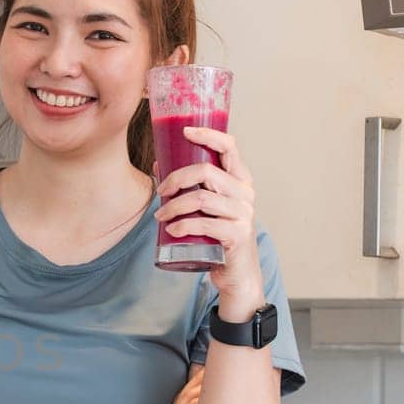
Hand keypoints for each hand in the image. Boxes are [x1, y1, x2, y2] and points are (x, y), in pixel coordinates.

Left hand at [154, 127, 265, 319]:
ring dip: (174, 206)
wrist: (236, 272)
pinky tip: (172, 230)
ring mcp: (243, 214)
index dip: (208, 135)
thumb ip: (188, 185)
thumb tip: (158, 161)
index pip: (230, 146)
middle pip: (207, 171)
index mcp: (239, 179)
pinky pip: (206, 224)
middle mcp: (245, 193)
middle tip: (160, 192)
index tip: (185, 131)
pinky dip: (184, 225)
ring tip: (160, 215)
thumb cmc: (218, 234)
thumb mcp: (206, 207)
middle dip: (176, 178)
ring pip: (202, 198)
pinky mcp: (237, 235)